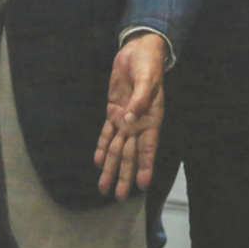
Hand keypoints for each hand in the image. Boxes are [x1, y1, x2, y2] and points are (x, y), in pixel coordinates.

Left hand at [94, 33, 165, 200]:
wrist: (138, 51)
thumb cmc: (148, 65)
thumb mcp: (147, 78)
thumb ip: (140, 99)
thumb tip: (131, 118)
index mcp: (151, 118)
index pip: (148, 147)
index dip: (145, 166)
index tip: (143, 185)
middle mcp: (138, 124)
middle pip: (130, 155)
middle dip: (124, 175)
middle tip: (118, 196)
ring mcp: (125, 119)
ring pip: (116, 149)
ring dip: (110, 168)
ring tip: (104, 188)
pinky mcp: (113, 111)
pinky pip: (106, 134)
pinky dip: (101, 148)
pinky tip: (97, 162)